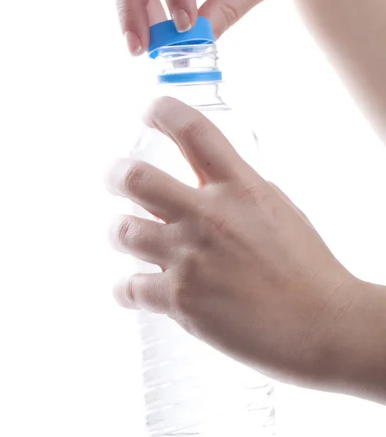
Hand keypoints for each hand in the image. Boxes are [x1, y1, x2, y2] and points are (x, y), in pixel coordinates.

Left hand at [105, 97, 364, 390]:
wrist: (321, 325)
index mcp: (239, 187)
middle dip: (115, 174)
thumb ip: (238, 191)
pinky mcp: (180, 300)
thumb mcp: (276, 209)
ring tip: (127, 236)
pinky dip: (125, 289)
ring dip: (119, 232)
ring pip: (122, 231)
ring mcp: (190, 257)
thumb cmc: (305, 267)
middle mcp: (209, 215)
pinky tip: (133, 289)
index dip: (163, 110)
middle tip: (114, 177)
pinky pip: (128, 287)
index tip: (149, 110)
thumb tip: (207, 184)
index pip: (193, 130)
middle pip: (136, 177)